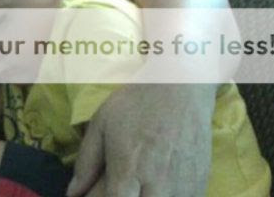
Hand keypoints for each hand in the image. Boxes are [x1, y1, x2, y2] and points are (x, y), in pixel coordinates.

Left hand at [67, 84, 215, 196]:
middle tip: (120, 186)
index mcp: (129, 169)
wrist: (180, 87)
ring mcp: (183, 187)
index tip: (99, 192)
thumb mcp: (102, 124)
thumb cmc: (136, 104)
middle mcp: (158, 184)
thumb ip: (86, 162)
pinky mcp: (200, 185)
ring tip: (138, 184)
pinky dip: (168, 196)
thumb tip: (72, 193)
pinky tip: (159, 183)